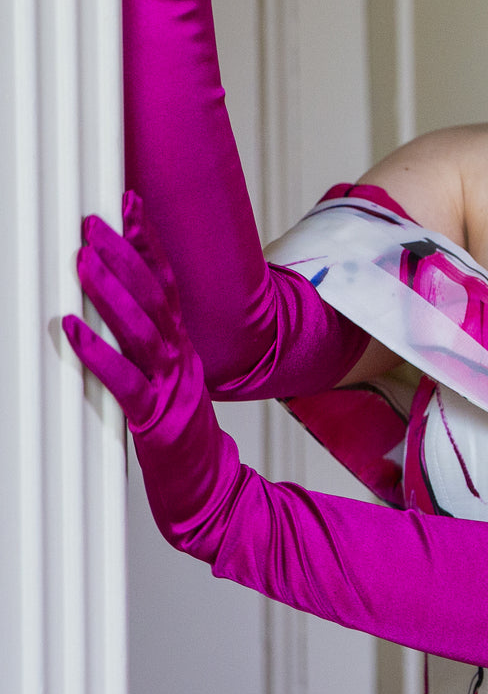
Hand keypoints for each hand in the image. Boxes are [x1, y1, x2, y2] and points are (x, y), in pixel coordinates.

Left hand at [63, 190, 239, 555]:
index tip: (129, 203)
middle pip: (155, 293)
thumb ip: (152, 339)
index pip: (168, 279)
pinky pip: (123, 380)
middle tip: (92, 222)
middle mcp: (181, 355)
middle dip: (124, 252)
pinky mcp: (156, 418)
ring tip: (82, 262)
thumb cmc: (182, 431)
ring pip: (142, 328)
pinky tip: (72, 331)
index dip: (149, 240)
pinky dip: (97, 353)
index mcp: (183, 342)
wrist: (209, 489)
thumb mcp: (172, 374)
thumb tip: (122, 300)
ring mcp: (171, 384)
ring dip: (110, 291)